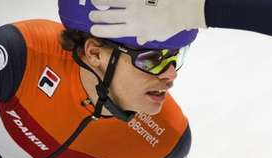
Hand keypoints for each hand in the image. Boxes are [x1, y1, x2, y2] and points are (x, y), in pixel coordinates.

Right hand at [89, 0, 206, 44]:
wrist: (180, 8)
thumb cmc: (171, 24)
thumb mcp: (159, 35)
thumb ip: (147, 36)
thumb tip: (140, 39)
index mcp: (136, 29)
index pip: (114, 31)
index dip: (101, 30)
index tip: (93, 29)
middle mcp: (131, 17)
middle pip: (108, 17)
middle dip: (97, 16)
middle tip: (92, 16)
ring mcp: (133, 3)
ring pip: (110, 2)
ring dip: (99, 2)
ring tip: (94, 2)